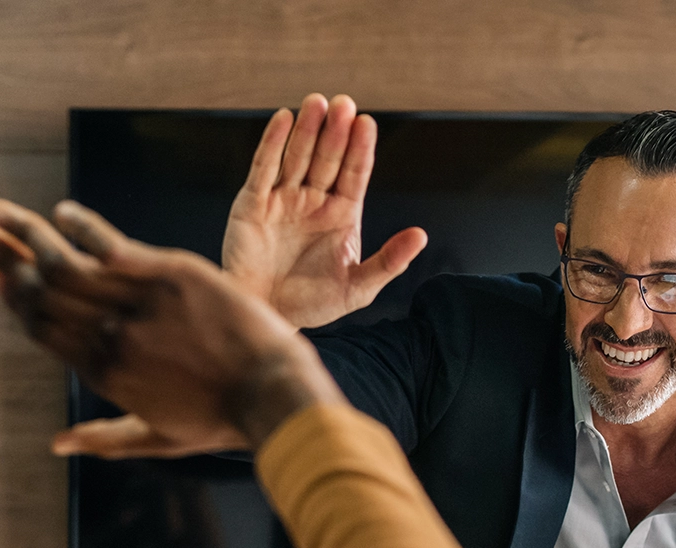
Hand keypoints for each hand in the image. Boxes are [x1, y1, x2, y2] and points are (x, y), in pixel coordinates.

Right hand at [0, 198, 344, 455]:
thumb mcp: (159, 439)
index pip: (44, 330)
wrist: (270, 393)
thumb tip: (57, 445)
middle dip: (3, 259)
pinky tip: (62, 212)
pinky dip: (81, 227)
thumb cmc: (221, 420)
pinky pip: (110, 245)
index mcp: (103, 373)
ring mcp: (136, 303)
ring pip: (65, 263)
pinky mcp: (167, 275)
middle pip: (43, 292)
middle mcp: (109, 336)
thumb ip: (104, 439)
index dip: (15, 300)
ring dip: (26, 234)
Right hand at [222, 93, 426, 327]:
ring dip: (307, 130)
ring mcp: (283, 199)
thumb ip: (389, 261)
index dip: (360, 149)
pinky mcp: (253, 204)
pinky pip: (263, 168)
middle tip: (344, 104)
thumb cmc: (312, 304)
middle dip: (335, 132)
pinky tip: (284, 119)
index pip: (354, 175)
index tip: (366, 124)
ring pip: (297, 157)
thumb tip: (422, 235)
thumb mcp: (357, 288)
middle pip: (327, 159)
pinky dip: (272, 144)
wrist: (268, 318)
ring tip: (317, 102)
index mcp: (340, 215)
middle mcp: (313, 201)